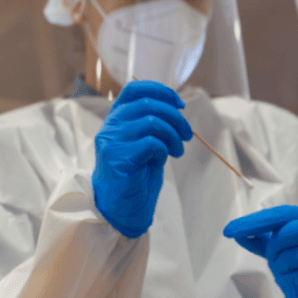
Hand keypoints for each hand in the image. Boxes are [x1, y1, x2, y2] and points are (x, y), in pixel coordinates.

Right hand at [92, 80, 191, 237]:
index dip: (160, 91)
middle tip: (187, 135)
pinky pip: (151, 143)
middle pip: (149, 104)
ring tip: (178, 150)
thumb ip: (154, 125)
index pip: (134, 89)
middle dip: (176, 117)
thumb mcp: (147, 144)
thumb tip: (176, 108)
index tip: (179, 105)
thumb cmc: (136, 176)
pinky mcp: (116, 158)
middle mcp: (110, 126)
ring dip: (173, 135)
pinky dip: (164, 149)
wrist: (121, 209)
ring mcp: (110, 141)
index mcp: (116, 119)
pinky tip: (163, 159)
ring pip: (152, 122)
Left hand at [223, 205, 297, 297]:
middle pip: (294, 229)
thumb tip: (234, 232)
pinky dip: (290, 280)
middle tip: (271, 259)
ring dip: (282, 265)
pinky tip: (292, 281)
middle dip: (276, 246)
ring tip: (283, 271)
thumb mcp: (278, 248)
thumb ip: (259, 239)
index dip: (256, 221)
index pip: (282, 213)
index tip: (231, 230)